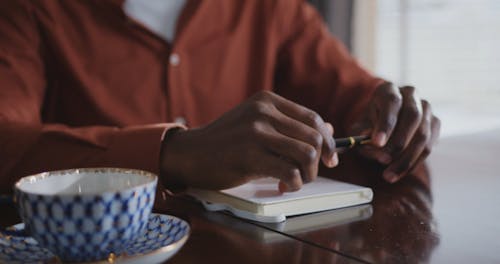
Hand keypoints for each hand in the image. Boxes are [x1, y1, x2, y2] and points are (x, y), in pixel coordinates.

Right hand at [160, 91, 337, 191]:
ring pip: (306, 154)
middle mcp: (264, 112)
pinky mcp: (249, 155)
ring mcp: (256, 132)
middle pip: (313, 137)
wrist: (191, 153)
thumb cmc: (227, 142)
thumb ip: (291, 126)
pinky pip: (289, 171)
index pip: (313, 119)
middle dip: (318, 161)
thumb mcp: (258, 125)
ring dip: (308, 174)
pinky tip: (283, 187)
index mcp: (268, 101)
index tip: (329, 159)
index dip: (327, 141)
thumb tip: (330, 131)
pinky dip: (294, 184)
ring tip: (295, 181)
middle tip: (308, 175)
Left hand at [350, 82, 439, 182]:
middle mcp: (411, 95)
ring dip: (406, 158)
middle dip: (398, 142)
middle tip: (384, 161)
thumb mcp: (358, 130)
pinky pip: (430, 145)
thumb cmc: (368, 127)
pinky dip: (415, 161)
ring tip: (389, 174)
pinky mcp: (435, 124)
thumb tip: (372, 142)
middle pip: (412, 116)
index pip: (391, 102)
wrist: (383, 130)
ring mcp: (426, 109)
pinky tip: (400, 172)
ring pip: (423, 134)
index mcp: (388, 90)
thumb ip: (361, 135)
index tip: (376, 142)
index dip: (385, 123)